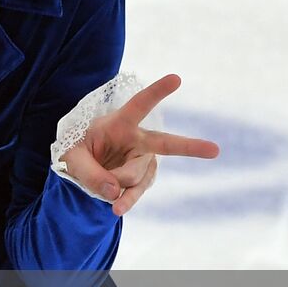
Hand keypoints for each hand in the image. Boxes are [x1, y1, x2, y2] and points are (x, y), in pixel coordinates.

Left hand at [58, 74, 219, 215]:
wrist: (81, 166)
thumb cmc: (76, 150)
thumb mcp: (72, 157)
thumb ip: (90, 172)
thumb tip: (114, 191)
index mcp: (119, 122)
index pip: (140, 105)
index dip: (157, 92)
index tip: (176, 78)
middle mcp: (137, 140)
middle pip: (164, 144)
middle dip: (190, 147)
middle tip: (215, 150)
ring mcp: (143, 160)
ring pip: (135, 175)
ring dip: (114, 181)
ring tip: (98, 177)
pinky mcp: (141, 179)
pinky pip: (135, 191)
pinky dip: (126, 200)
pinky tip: (118, 208)